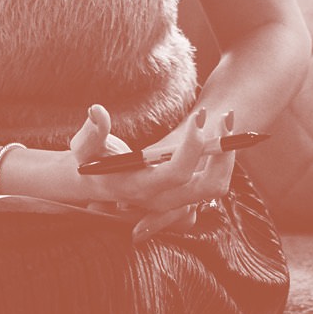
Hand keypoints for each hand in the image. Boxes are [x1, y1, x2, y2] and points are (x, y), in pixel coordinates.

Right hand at [69, 104, 227, 223]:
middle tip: (225, 117)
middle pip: (210, 187)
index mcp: (141, 187)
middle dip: (224, 153)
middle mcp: (163, 200)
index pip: (177, 174)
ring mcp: (176, 201)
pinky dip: (222, 161)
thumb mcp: (84, 146)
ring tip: (227, 120)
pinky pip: (213, 183)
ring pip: (217, 187)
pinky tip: (220, 131)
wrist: (90, 184)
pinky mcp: (182, 195)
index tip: (199, 118)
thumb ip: (91, 132)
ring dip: (227, 156)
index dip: (192, 147)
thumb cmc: (88, 160)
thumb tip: (97, 112)